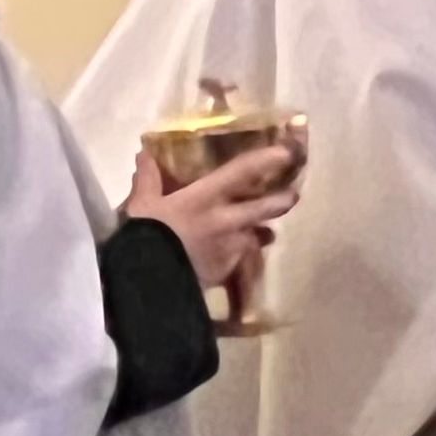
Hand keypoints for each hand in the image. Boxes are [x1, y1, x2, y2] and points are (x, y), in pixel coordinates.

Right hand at [127, 144, 300, 294]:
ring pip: (258, 237)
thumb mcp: (142, 205)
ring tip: (264, 234)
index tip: (286, 152)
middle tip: (292, 196)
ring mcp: (230, 248)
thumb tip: (144, 155)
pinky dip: (239, 259)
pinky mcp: (226, 273)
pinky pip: (240, 262)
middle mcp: (227, 220)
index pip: (243, 171)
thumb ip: (147, 180)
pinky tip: (233, 260)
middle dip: (283, 200)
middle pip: (266, 208)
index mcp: (207, 197)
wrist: (148, 283)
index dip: (267, 159)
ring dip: (262, 234)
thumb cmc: (146, 236)